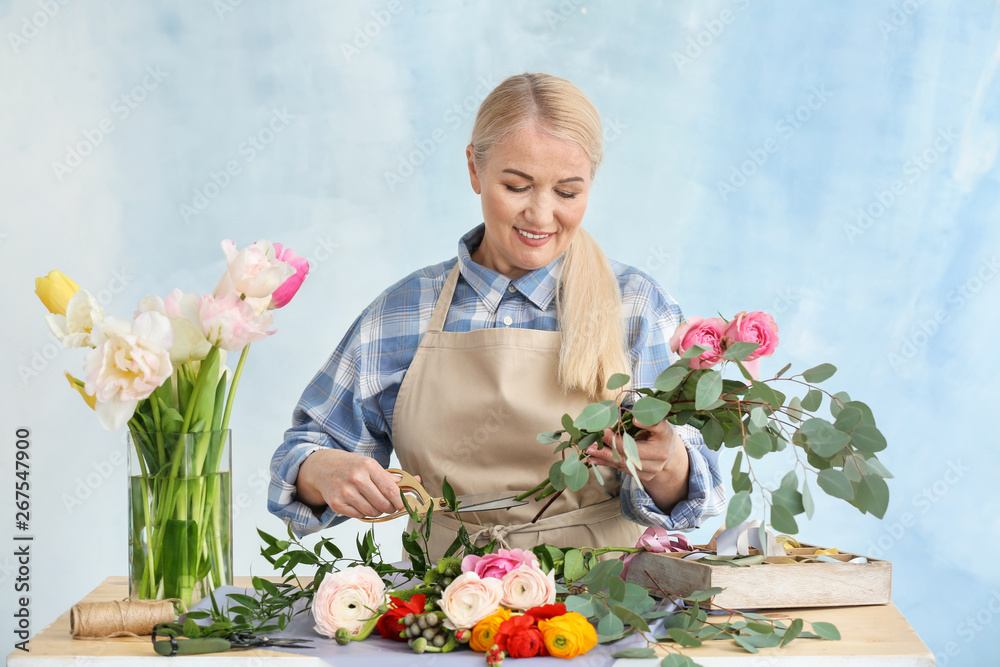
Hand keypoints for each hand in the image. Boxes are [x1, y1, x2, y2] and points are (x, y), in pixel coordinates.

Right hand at [296, 449, 415, 519]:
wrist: (323, 467)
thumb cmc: (352, 466)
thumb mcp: (371, 466)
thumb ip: (393, 476)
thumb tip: (417, 481)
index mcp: (368, 466)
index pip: (391, 489)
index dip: (400, 501)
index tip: (402, 505)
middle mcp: (356, 478)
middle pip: (383, 504)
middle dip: (390, 508)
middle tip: (389, 506)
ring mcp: (345, 492)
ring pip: (372, 512)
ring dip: (377, 511)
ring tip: (373, 503)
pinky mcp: (336, 504)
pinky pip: (359, 516)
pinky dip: (363, 513)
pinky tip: (361, 504)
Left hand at [584, 417, 689, 511]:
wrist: (667, 452)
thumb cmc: (655, 431)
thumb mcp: (653, 420)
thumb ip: (639, 418)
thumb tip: (616, 418)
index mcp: (665, 435)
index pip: (657, 428)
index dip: (647, 424)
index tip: (634, 419)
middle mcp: (661, 454)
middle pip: (634, 450)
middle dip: (612, 443)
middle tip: (595, 437)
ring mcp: (654, 468)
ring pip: (626, 462)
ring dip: (605, 455)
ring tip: (589, 449)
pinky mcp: (646, 476)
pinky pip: (623, 469)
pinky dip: (607, 463)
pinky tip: (593, 459)